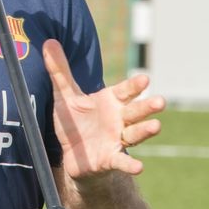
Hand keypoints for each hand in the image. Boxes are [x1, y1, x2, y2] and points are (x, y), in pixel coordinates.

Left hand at [42, 39, 164, 179]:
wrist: (74, 155)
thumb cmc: (75, 122)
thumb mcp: (65, 96)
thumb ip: (59, 71)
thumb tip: (49, 42)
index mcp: (110, 101)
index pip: (125, 91)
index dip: (134, 86)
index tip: (145, 79)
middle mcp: (119, 119)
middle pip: (136, 111)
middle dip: (147, 107)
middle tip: (160, 101)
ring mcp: (117, 139)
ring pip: (135, 134)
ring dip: (145, 130)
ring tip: (156, 126)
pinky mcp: (110, 158)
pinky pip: (122, 161)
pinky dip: (130, 165)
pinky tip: (139, 167)